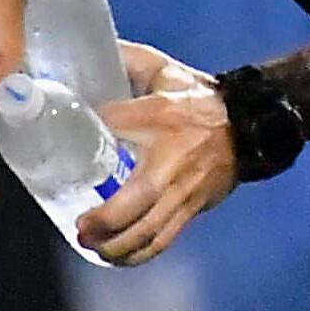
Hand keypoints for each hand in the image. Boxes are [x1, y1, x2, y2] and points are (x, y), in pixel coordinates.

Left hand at [76, 42, 236, 265]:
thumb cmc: (197, 100)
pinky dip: (138, 255)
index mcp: (159, 118)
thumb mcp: (164, 71)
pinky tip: (118, 258)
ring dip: (116, 247)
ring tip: (93, 247)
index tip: (59, 146)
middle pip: (132, 204)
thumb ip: (129, 59)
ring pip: (148, 232)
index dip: (90, 135)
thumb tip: (90, 52)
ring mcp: (182, 191)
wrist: (250, 124)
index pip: (115, 125)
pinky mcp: (192, 209)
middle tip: (79, 227)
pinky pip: (164, 240)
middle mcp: (169, 162)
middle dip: (101, 224)